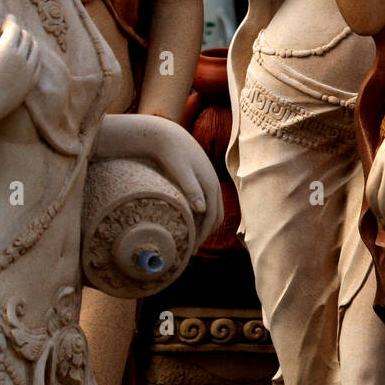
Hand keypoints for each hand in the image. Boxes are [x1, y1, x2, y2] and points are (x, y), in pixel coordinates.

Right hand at [0, 16, 42, 139]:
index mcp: (6, 49)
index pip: (15, 28)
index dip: (11, 21)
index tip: (8, 18)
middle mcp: (21, 59)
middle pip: (26, 38)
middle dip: (19, 32)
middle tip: (11, 30)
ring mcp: (29, 73)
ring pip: (35, 50)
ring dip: (28, 43)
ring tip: (18, 42)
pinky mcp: (31, 84)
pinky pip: (37, 65)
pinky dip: (33, 57)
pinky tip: (25, 56)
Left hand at [144, 119, 223, 243]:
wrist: (167, 135)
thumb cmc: (171, 153)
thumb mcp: (180, 171)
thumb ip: (191, 190)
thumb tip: (202, 210)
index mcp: (210, 185)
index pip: (212, 218)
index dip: (203, 235)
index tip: (191, 249)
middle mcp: (213, 184)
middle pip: (217, 216)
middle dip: (206, 234)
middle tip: (192, 248)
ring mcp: (209, 181)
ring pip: (213, 209)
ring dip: (206, 225)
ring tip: (191, 237)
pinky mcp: (202, 180)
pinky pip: (207, 202)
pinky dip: (202, 215)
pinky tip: (190, 219)